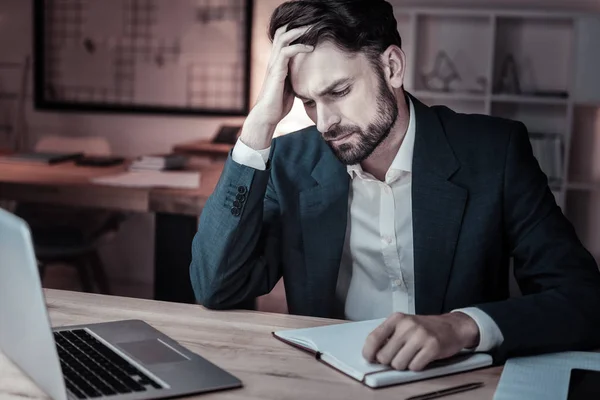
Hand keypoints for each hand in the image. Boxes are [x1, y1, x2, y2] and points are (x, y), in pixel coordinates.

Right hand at [240, 24, 313, 149]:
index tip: (310, 29)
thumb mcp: (290, 88)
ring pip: (283, 38)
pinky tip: (310, 47)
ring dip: (299, 31)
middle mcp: (273, 61)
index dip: (294, 31)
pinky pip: (287, 52)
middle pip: (282, 33)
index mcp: (277, 63)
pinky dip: (299, 46)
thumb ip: (295, 78)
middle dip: (297, 25)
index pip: (283, 39)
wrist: (267, 116)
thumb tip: (308, 76)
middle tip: (312, 23)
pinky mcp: (276, 71)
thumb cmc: (278, 106)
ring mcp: (273, 65)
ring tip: (312, 28)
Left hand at [362, 312, 479, 370]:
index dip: (368, 353)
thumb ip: (388, 336)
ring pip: (398, 364)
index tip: (370, 358)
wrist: (453, 326)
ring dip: (404, 365)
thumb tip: (372, 354)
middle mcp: (407, 325)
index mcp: (397, 318)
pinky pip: (415, 367)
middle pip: (384, 356)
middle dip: (389, 361)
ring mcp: (420, 335)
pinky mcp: (432, 346)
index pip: (373, 338)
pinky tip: (422, 357)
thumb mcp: (404, 325)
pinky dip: (417, 366)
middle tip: (399, 356)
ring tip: (412, 355)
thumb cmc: (425, 328)